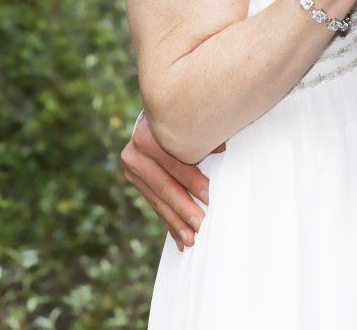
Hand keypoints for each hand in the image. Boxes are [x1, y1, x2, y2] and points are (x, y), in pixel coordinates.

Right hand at [120, 111, 210, 249]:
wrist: (159, 115)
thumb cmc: (183, 118)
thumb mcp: (193, 124)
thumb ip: (204, 138)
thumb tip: (223, 153)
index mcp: (147, 135)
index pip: (175, 163)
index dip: (193, 181)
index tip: (210, 197)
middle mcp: (134, 154)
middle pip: (164, 186)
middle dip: (184, 208)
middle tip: (200, 225)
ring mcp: (132, 170)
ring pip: (158, 201)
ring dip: (176, 222)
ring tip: (191, 240)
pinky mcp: (136, 182)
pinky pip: (156, 205)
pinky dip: (170, 222)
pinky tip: (180, 239)